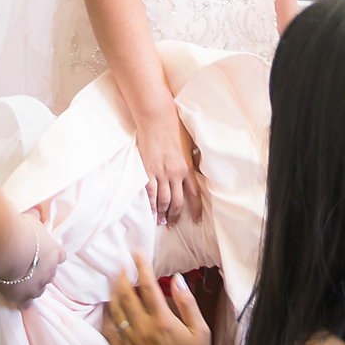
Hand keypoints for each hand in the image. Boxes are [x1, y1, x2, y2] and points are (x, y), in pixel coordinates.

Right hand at [0, 208, 64, 308]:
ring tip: (21, 282)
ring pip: (40, 290)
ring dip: (32, 286)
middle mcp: (50, 271)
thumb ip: (35, 217)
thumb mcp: (31, 218)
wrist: (9, 249)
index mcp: (55, 253)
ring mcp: (38, 286)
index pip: (61, 256)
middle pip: (51, 275)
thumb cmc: (21, 230)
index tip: (46, 254)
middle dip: (42, 272)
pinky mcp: (24, 297)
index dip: (54, 256)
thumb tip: (36, 211)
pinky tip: (15, 298)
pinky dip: (22, 302)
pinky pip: (26, 304)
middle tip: (29, 266)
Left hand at [105, 251, 211, 344]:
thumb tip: (177, 279)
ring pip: (115, 311)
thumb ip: (187, 304)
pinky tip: (109, 310)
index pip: (147, 286)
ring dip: (113, 293)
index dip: (141, 266)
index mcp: (163, 321)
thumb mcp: (200, 332)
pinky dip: (107, 317)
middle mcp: (142, 329)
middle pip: (125, 295)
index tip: (136, 252)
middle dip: (122, 276)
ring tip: (114, 282)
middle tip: (121, 265)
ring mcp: (129, 344)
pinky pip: (109, 332)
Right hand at [137, 104, 202, 227]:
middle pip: (178, 203)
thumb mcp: (190, 145)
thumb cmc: (175, 128)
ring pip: (163, 201)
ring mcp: (160, 174)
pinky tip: (151, 211)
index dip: (196, 210)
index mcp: (187, 168)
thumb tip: (197, 170)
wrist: (157, 119)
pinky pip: (149, 193)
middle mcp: (175, 174)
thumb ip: (192, 160)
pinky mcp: (147, 171)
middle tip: (173, 224)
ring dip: (163, 213)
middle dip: (175, 216)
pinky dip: (150, 204)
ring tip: (161, 221)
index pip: (194, 195)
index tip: (196, 221)